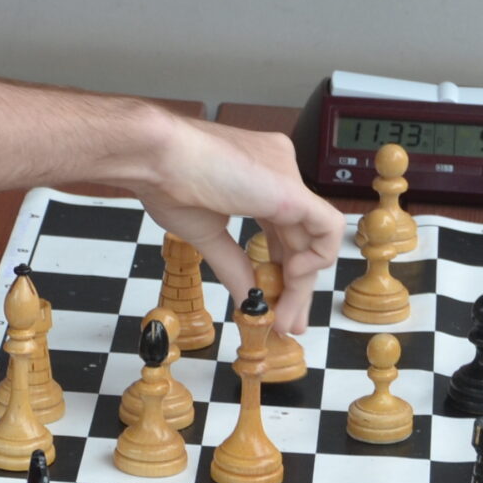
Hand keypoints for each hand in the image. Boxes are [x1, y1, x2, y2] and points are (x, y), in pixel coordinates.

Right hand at [128, 117, 344, 332]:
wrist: (155, 159)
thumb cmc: (166, 182)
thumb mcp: (206, 234)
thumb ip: (233, 266)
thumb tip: (247, 299)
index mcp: (258, 177)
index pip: (283, 232)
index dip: (281, 271)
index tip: (275, 305)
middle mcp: (279, 172)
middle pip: (298, 240)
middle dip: (294, 287)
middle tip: (287, 323)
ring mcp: (288, 176)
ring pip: (312, 240)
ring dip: (299, 286)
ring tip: (282, 317)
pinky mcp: (292, 189)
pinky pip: (327, 228)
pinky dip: (317, 259)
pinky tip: (291, 278)